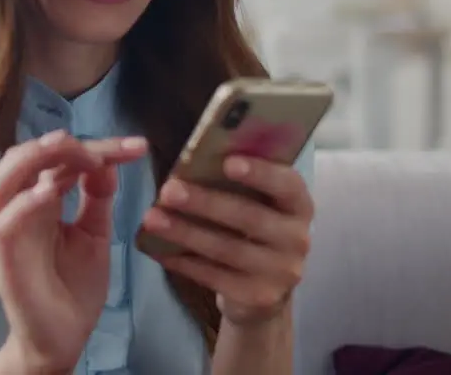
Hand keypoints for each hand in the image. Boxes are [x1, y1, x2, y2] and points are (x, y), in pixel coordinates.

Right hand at [0, 130, 147, 371]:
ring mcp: (7, 234)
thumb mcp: (94, 235)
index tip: (136, 148)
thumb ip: (97, 199)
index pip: (57, 161)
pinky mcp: (4, 260)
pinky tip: (50, 192)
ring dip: (29, 159)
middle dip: (57, 144)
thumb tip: (107, 162)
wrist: (63, 340)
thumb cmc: (74, 288)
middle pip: (21, 160)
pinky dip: (23, 203)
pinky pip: (4, 224)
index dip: (96, 148)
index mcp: (39, 202)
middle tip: (98, 148)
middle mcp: (17, 211)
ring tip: (64, 147)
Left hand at [140, 153, 312, 328]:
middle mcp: (297, 238)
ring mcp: (281, 272)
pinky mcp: (258, 296)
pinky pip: (215, 277)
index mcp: (298, 205)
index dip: (260, 173)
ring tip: (152, 219)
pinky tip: (159, 250)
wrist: (266, 289)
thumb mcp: (259, 204)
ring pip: (227, 249)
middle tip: (168, 190)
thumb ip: (240, 182)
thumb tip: (196, 155)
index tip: (227, 162)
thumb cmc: (254, 229)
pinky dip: (184, 262)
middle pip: (249, 217)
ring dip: (185, 232)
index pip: (288, 185)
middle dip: (205, 202)